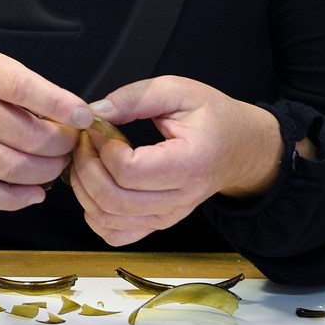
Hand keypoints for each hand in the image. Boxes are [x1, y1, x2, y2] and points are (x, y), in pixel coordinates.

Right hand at [0, 44, 91, 210]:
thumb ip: (22, 82)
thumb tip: (68, 113)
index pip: (22, 88)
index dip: (59, 104)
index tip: (84, 116)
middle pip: (25, 137)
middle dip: (61, 145)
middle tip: (71, 142)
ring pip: (11, 168)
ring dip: (46, 172)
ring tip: (57, 164)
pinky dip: (15, 199)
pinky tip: (35, 193)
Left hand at [67, 76, 283, 245]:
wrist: (240, 148)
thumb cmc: (212, 117)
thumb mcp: (178, 90)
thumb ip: (135, 97)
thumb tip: (95, 112)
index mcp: (190, 164)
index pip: (128, 171)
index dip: (103, 147)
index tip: (99, 125)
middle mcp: (180, 199)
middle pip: (112, 200)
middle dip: (85, 167)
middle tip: (86, 141)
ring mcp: (168, 217)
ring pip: (107, 220)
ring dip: (84, 189)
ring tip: (89, 159)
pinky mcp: (157, 224)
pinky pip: (114, 234)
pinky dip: (94, 213)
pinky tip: (95, 185)